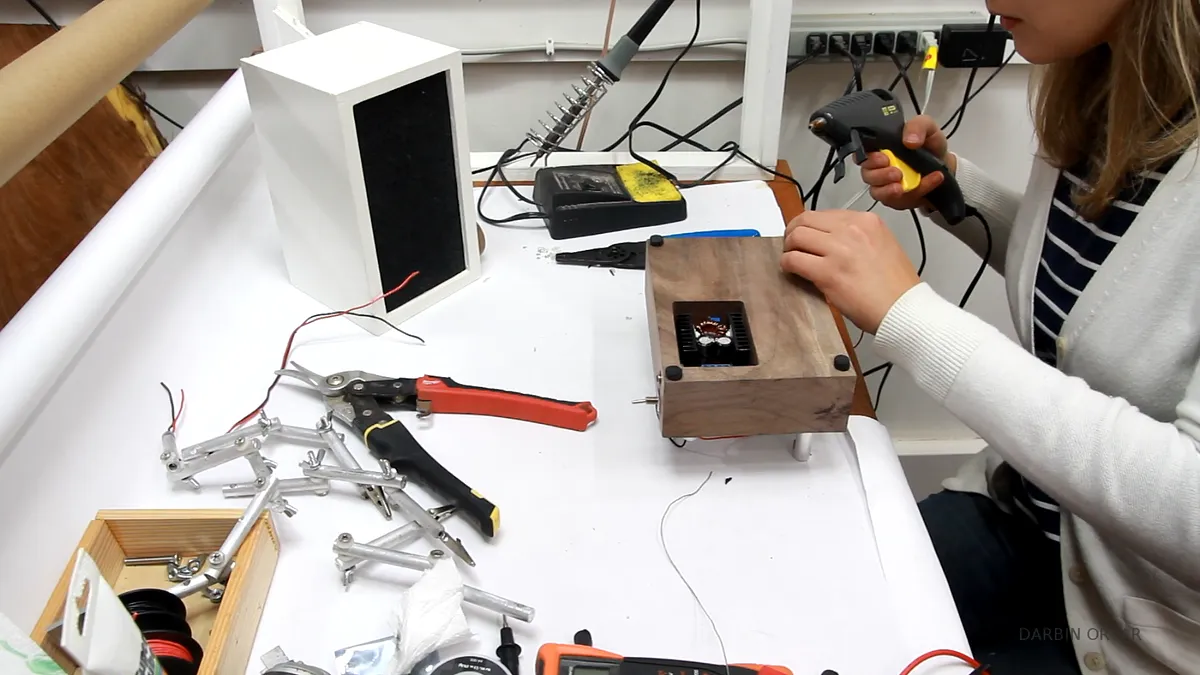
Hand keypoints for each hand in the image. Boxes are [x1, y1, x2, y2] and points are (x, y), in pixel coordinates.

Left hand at [781, 210, 919, 333]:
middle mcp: (852, 230)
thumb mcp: (883, 244)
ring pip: (796, 237)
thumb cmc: (895, 286)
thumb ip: (857, 237)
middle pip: (806, 220)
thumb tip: (829, 239)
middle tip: (792, 246)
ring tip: (792, 260)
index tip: (807, 236)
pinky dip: (787, 265)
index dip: (810, 226)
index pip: (825, 214)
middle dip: (794, 232)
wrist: (903, 309)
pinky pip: (793, 260)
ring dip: (789, 248)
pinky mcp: (827, 272)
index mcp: (867, 221)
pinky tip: (792, 272)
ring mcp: (839, 250)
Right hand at [859, 115, 956, 210]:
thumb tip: (909, 140)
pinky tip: (929, 181)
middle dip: (879, 175)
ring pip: (878, 192)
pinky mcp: (897, 199)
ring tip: (903, 185)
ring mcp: (886, 185)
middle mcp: (879, 168)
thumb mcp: (926, 126)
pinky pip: (900, 201)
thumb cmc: (929, 146)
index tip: (882, 158)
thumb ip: (917, 126)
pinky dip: (917, 191)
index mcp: (880, 149)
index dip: (867, 158)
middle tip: (896, 172)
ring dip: (889, 190)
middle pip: (867, 175)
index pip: (861, 154)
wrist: (945, 164)